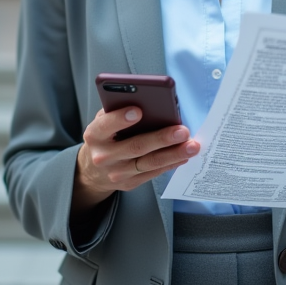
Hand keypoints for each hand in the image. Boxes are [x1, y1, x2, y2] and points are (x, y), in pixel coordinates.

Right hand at [73, 108, 199, 213]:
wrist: (93, 170)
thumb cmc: (104, 137)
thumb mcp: (103, 121)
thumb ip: (118, 110)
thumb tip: (146, 101)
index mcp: (94, 135)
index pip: (106, 126)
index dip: (121, 119)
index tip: (139, 110)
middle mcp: (104, 156)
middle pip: (136, 146)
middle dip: (162, 138)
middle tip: (182, 131)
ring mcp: (117, 173)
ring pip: (149, 163)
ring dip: (173, 154)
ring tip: (192, 145)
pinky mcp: (129, 183)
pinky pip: (153, 173)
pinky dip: (170, 163)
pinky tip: (184, 155)